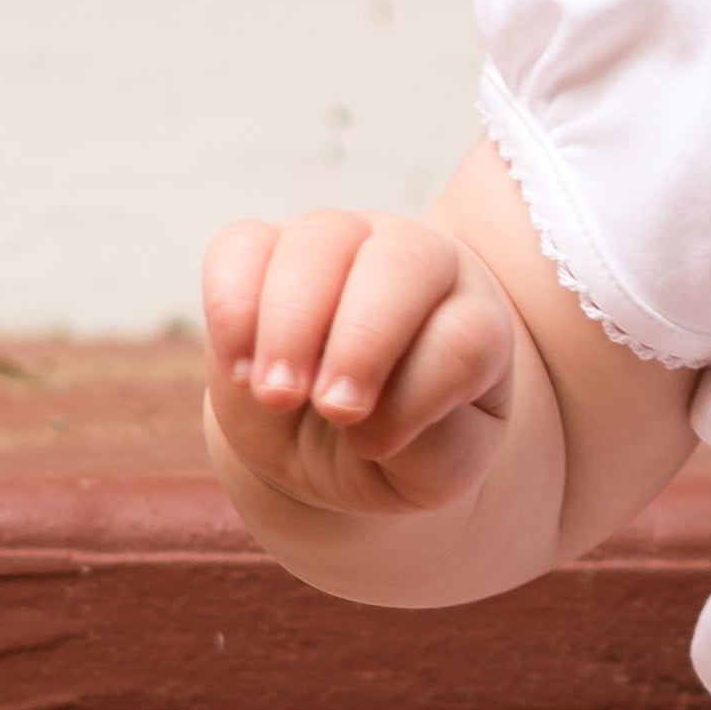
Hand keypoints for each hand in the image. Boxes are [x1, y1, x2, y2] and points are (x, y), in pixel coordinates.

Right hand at [201, 209, 521, 521]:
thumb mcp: (439, 470)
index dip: (417, 391)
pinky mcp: (267, 248)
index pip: (466, 334)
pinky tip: (240, 372)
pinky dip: (233, 307)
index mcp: (477, 317)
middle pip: (404, 259)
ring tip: (276, 395)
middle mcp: (419, 261)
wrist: (334, 445)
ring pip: (321, 239)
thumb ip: (431, 445)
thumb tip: (362, 418)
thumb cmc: (405, 453)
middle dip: (363, 338)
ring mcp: (344, 242)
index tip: (372, 445)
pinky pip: (244, 245)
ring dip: (291, 323)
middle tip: (329, 409)